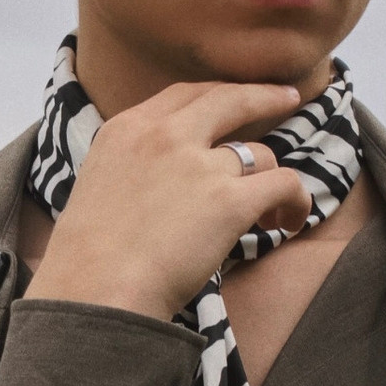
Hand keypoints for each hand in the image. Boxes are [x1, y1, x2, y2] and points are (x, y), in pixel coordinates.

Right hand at [25, 79, 312, 319]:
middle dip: (265, 97)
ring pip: (260, 153)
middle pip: (230, 100)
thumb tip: (165, 178)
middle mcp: (164, 136)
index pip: (184, 95)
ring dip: (272, 178)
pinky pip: (285, 183)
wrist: (95, 291)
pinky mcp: (229, 201)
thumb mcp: (98, 186)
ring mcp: (199, 165)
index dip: (220, 94)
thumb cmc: (89, 259)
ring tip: (273, 211)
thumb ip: (133, 166)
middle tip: (290, 99)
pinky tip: (290, 221)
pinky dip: (296, 201)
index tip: (240, 97)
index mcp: (126, 129)